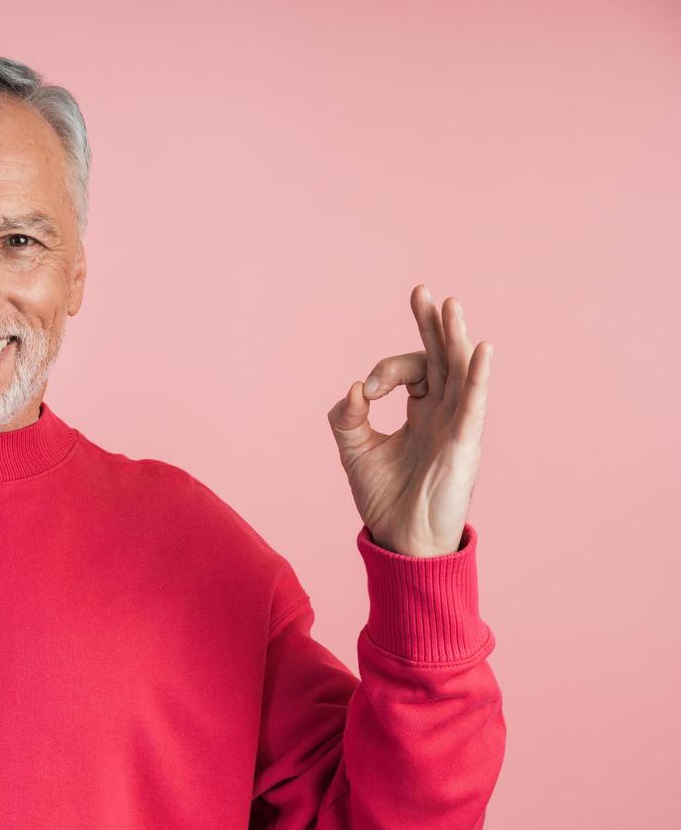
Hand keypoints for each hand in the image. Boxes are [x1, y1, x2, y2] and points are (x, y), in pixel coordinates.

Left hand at [326, 284, 493, 556]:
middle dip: (431, 324)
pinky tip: (481, 348)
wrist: (401, 539)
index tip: (367, 391)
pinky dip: (477, 375)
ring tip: (450, 304)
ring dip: (454, 337)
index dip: (386, 371)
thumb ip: (347, 416)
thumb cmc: (384, 497)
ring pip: (459, 372)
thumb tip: (355, 388)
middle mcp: (444, 413)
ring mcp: (457, 425)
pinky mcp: (465, 442)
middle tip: (421, 290)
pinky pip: (474, 403)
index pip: (411, 371)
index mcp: (422, 412)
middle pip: (442, 358)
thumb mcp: (353, 449)